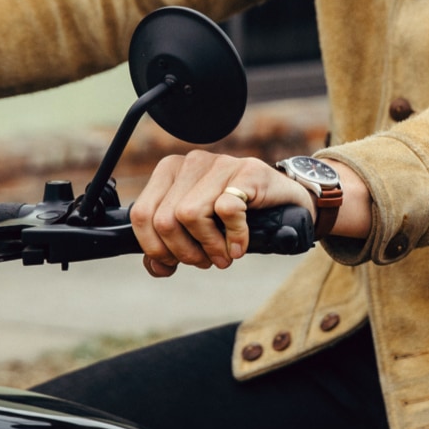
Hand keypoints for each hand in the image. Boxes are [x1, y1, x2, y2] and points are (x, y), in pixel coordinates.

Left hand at [129, 152, 315, 275]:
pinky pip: (226, 210)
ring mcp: (220, 163)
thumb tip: (156, 266)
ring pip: (189, 215)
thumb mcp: (196, 230)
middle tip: (205, 261)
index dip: (155, 247)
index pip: (141, 214)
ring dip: (208, 246)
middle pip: (164, 220)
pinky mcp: (247, 171)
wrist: (286, 203)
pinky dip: (233, 237)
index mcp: (170, 172)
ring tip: (223, 254)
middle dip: (184, 252)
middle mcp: (191, 162)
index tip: (175, 261)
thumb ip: (170, 246)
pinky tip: (240, 245)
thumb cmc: (237, 216)